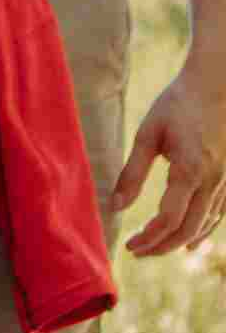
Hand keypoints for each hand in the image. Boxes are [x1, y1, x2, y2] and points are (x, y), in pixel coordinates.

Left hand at [111, 61, 225, 256]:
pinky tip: (192, 242)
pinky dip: (205, 229)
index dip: (148, 239)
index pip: (168, 220)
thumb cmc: (180, 102)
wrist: (220, 80)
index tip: (129, 245)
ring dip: (180, 241)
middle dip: (161, 246)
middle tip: (137, 252)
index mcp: (190, 170)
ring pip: (207, 223)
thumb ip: (132, 173)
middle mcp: (213, 179)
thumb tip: (116, 207)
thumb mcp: (148, 134)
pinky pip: (220, 211)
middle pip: (188, 229)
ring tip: (155, 249)